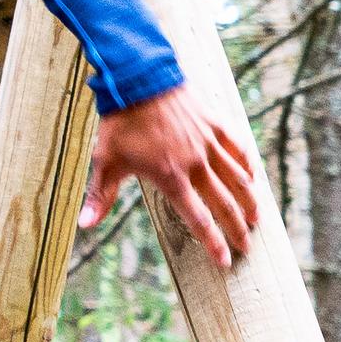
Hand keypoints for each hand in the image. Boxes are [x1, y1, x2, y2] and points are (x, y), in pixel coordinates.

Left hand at [82, 84, 262, 267]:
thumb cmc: (121, 124)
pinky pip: (238, 147)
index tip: (224, 262)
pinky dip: (248, 164)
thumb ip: (100, 197)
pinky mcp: (215, 124)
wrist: (139, 80)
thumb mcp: (106, 162)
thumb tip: (84, 226)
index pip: (198, 219)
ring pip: (238, 178)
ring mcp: (208, 143)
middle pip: (224, 204)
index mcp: (171, 178)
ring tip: (256, 219)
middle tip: (245, 247)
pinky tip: (252, 177)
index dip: (213, 243)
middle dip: (236, 230)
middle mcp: (196, 165)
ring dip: (249, 201)